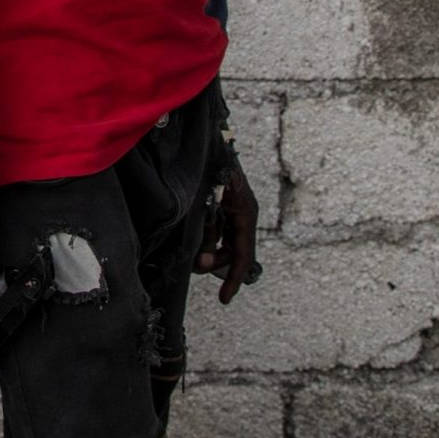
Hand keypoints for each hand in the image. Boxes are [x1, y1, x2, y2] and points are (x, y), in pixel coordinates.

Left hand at [194, 161, 259, 304]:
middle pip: (233, 251)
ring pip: (223, 240)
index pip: (244, 255)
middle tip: (197, 265)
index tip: (224, 300)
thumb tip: (202, 259)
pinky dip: (206, 235)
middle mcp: (242, 212)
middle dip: (216, 262)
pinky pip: (216, 227)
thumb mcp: (210, 199)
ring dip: (208, 248)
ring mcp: (232, 208)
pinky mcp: (221, 203)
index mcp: (245, 211)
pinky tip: (194, 234)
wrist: (207, 137)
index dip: (235, 279)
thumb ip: (208, 228)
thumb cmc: (210, 164)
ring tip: (193, 248)